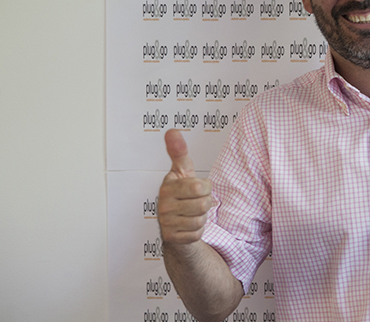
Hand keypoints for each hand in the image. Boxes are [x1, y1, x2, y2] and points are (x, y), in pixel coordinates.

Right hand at [158, 130, 212, 244]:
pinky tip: (188, 225)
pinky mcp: (171, 238)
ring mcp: (166, 222)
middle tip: (196, 201)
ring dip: (202, 217)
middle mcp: (164, 204)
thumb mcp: (182, 171)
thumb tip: (171, 131)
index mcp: (168, 186)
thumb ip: (178, 152)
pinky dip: (197, 231)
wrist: (174, 222)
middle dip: (205, 203)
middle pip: (203, 204)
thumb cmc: (182, 193)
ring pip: (201, 220)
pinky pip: (196, 234)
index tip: (197, 187)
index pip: (200, 187)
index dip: (206, 188)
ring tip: (192, 213)